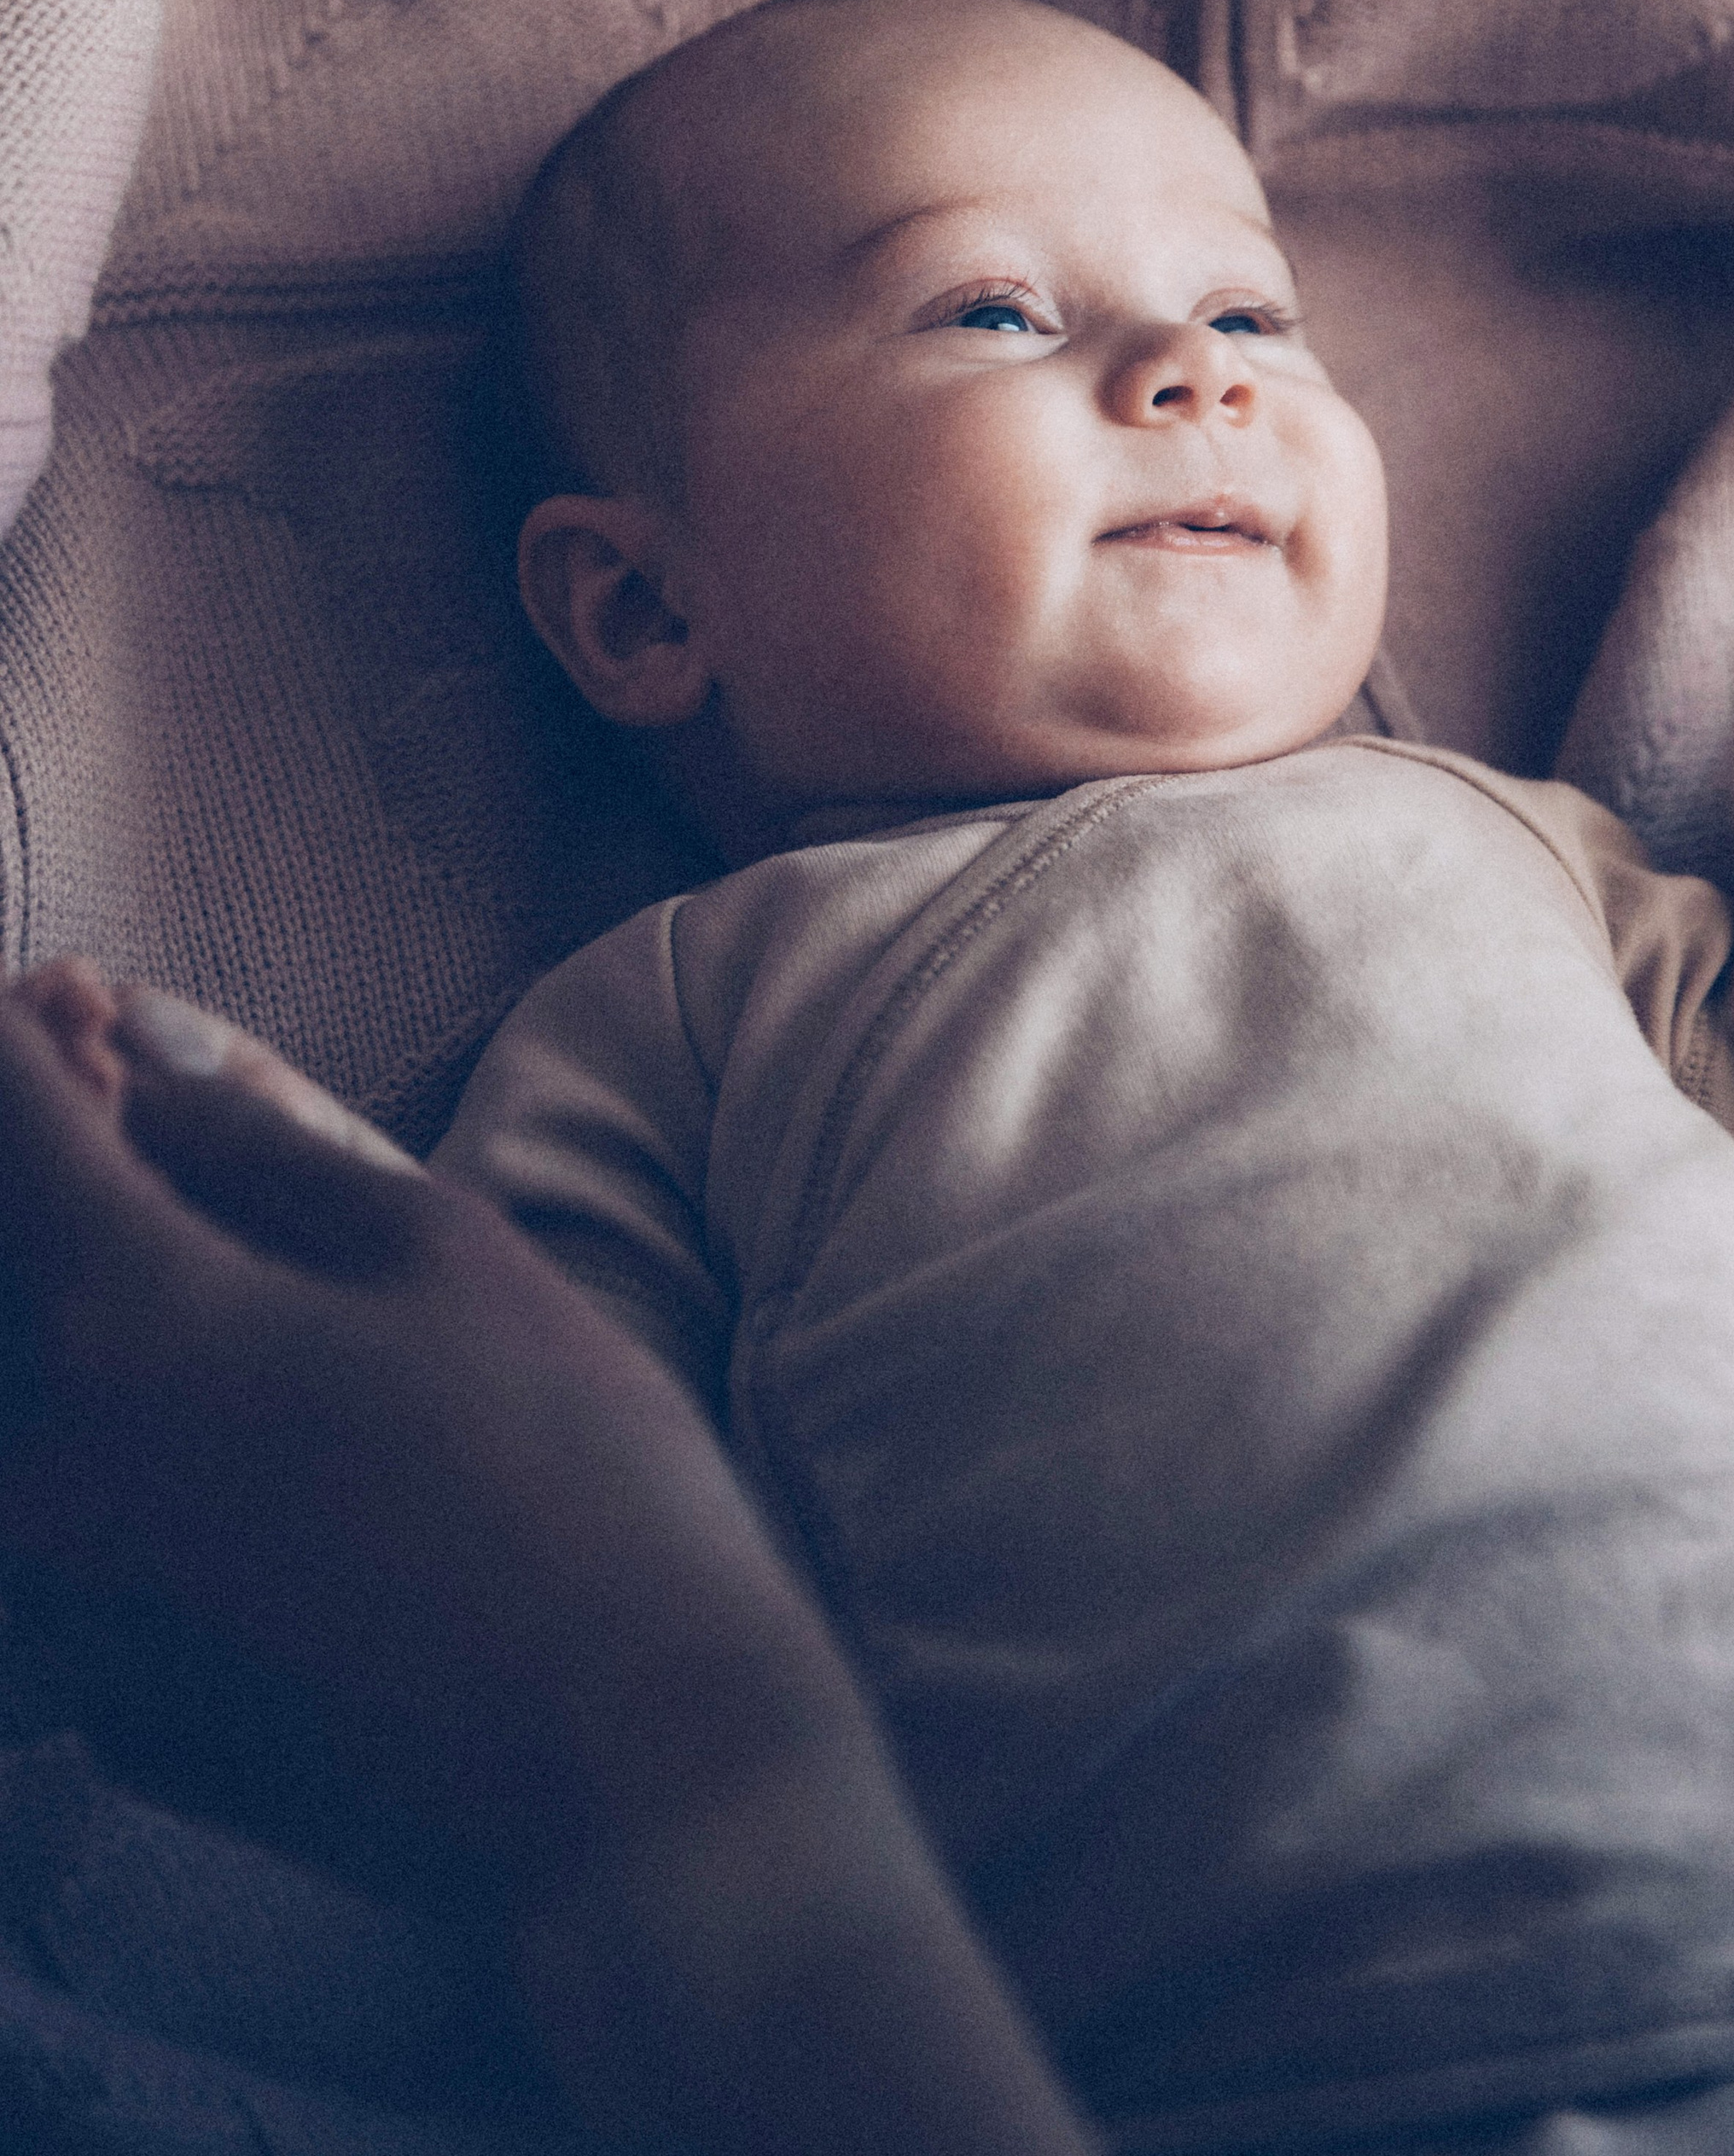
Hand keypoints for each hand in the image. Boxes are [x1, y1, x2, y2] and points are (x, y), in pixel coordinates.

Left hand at [0, 981, 1090, 2152]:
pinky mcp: (101, 1693)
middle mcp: (41, 1465)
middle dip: (36, 1154)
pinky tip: (205, 1389)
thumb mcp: (446, 1253)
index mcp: (125, 1324)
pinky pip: (52, 1517)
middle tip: (107, 1084)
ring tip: (166, 1229)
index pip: (8, 1125)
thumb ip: (262, 1141)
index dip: (30, 1036)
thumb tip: (135, 1050)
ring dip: (60, 1283)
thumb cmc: (572, 1478)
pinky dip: (84, 1417)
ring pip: (22, 1390)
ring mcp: (60, 1596)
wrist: (633, 1773)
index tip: (72, 997)